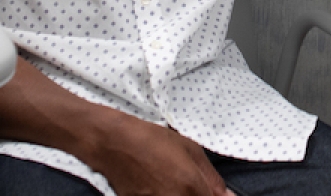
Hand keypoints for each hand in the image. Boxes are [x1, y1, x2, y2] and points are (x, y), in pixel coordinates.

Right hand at [86, 117, 231, 195]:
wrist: (115, 145)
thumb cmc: (153, 141)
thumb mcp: (190, 150)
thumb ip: (211, 178)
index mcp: (190, 187)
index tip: (215, 193)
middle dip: (200, 195)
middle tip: (190, 184)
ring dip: (184, 195)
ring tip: (173, 182)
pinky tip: (163, 188)